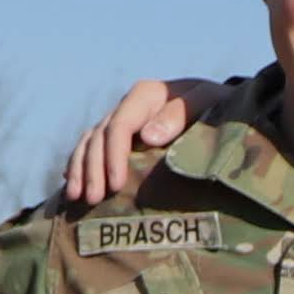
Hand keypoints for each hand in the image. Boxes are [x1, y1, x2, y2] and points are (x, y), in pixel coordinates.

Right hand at [61, 79, 212, 206]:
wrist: (223, 106)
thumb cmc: (220, 107)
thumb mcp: (208, 104)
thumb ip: (179, 115)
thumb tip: (147, 137)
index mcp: (147, 94)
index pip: (120, 124)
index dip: (113, 155)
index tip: (116, 184)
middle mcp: (129, 105)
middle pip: (99, 136)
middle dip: (93, 168)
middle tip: (93, 199)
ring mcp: (122, 119)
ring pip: (89, 142)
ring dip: (80, 169)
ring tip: (75, 197)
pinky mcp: (120, 135)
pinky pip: (90, 147)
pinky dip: (78, 165)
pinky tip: (70, 185)